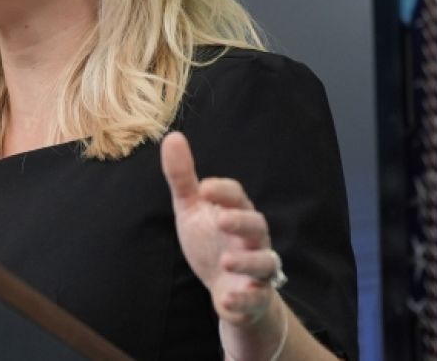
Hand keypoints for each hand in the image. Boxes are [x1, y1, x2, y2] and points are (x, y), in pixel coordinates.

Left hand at [160, 131, 279, 327]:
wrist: (226, 288)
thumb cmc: (210, 241)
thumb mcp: (192, 209)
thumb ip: (183, 177)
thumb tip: (172, 137)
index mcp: (236, 213)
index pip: (237, 196)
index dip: (223, 191)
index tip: (204, 188)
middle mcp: (252, 239)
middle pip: (257, 226)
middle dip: (241, 222)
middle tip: (221, 220)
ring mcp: (256, 268)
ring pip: (264, 262)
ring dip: (246, 261)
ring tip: (225, 260)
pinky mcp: (255, 296)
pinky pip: (256, 298)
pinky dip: (244, 299)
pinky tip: (227, 299)